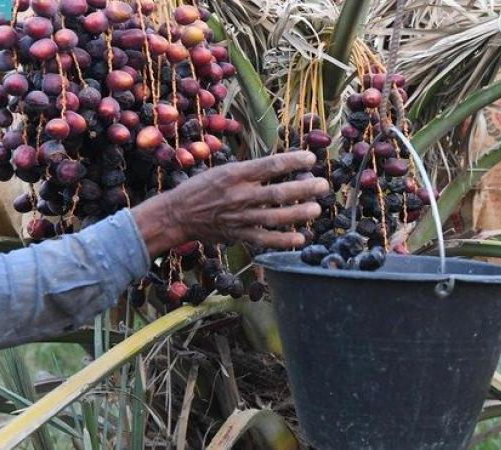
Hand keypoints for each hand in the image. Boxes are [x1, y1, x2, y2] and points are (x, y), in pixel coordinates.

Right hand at [132, 151, 328, 256]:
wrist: (177, 214)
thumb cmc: (203, 188)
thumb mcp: (224, 170)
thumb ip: (251, 171)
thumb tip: (282, 167)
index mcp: (235, 174)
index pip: (270, 165)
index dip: (294, 161)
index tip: (312, 158)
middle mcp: (239, 195)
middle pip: (278, 192)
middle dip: (304, 189)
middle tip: (323, 186)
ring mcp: (239, 217)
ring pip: (275, 216)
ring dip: (299, 214)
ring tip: (317, 209)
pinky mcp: (238, 234)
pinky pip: (265, 239)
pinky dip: (284, 240)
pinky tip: (301, 238)